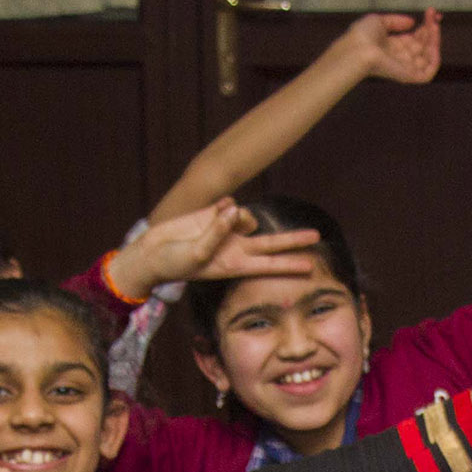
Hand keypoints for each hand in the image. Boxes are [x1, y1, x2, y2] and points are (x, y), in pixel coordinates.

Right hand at [107, 199, 322, 298]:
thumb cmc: (175, 262)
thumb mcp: (198, 253)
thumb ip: (218, 232)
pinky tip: (209, 214)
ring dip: (234, 218)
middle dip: (294, 240)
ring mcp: (228, 230)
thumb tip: (234, 209)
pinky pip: (228, 204)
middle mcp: (236, 247)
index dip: (289, 264)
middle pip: (272, 243)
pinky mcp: (217, 214)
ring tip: (214, 224)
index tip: (310, 267)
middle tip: (316, 236)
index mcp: (235, 264)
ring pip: (246, 216)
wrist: (154, 251)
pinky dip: (220, 208)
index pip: (269, 264)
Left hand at [344, 9, 440, 83]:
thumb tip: (412, 22)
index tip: (431, 12)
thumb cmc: (362, 36)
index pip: (416, 38)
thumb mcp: (379, 21)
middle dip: (431, 30)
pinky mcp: (408, 77)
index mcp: (394, 47)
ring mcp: (405, 68)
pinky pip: (428, 72)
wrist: (356, 49)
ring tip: (434, 26)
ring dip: (435, 41)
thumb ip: (396, 21)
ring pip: (429, 58)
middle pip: (424, 46)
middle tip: (433, 15)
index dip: (426, 26)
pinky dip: (435, 59)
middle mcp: (401, 58)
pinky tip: (434, 43)